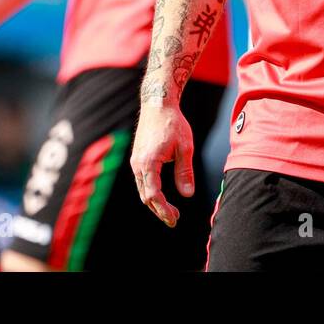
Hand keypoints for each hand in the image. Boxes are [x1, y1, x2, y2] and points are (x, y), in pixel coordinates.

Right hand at [131, 98, 194, 226]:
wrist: (157, 103)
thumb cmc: (173, 123)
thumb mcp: (185, 147)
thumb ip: (185, 172)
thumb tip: (187, 195)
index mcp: (148, 163)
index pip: (153, 195)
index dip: (163, 210)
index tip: (174, 219)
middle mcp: (138, 164)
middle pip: (145, 196)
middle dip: (159, 210)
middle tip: (174, 219)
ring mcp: (136, 160)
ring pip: (142, 189)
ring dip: (154, 202)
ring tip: (171, 210)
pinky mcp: (137, 157)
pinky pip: (141, 180)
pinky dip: (150, 191)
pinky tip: (161, 193)